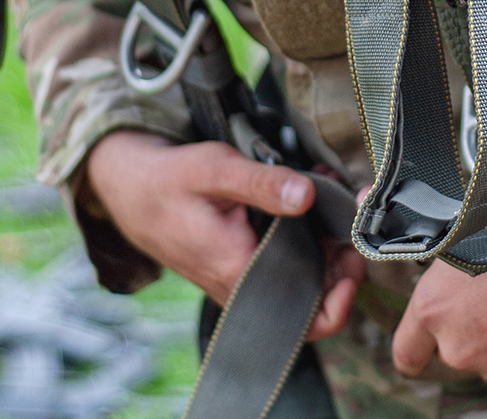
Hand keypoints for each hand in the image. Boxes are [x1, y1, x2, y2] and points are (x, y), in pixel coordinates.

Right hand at [86, 131, 363, 341]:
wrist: (132, 188)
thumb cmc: (171, 180)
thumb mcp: (217, 170)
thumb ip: (262, 183)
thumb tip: (307, 195)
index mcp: (240, 273)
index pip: (310, 317)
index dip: (344, 294)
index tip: (355, 255)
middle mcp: (243, 287)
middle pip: (314, 297)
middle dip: (341, 259)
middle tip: (349, 218)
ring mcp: (242, 279)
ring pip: (302, 278)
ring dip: (325, 245)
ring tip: (332, 204)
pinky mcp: (241, 265)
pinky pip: (285, 264)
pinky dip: (305, 239)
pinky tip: (310, 205)